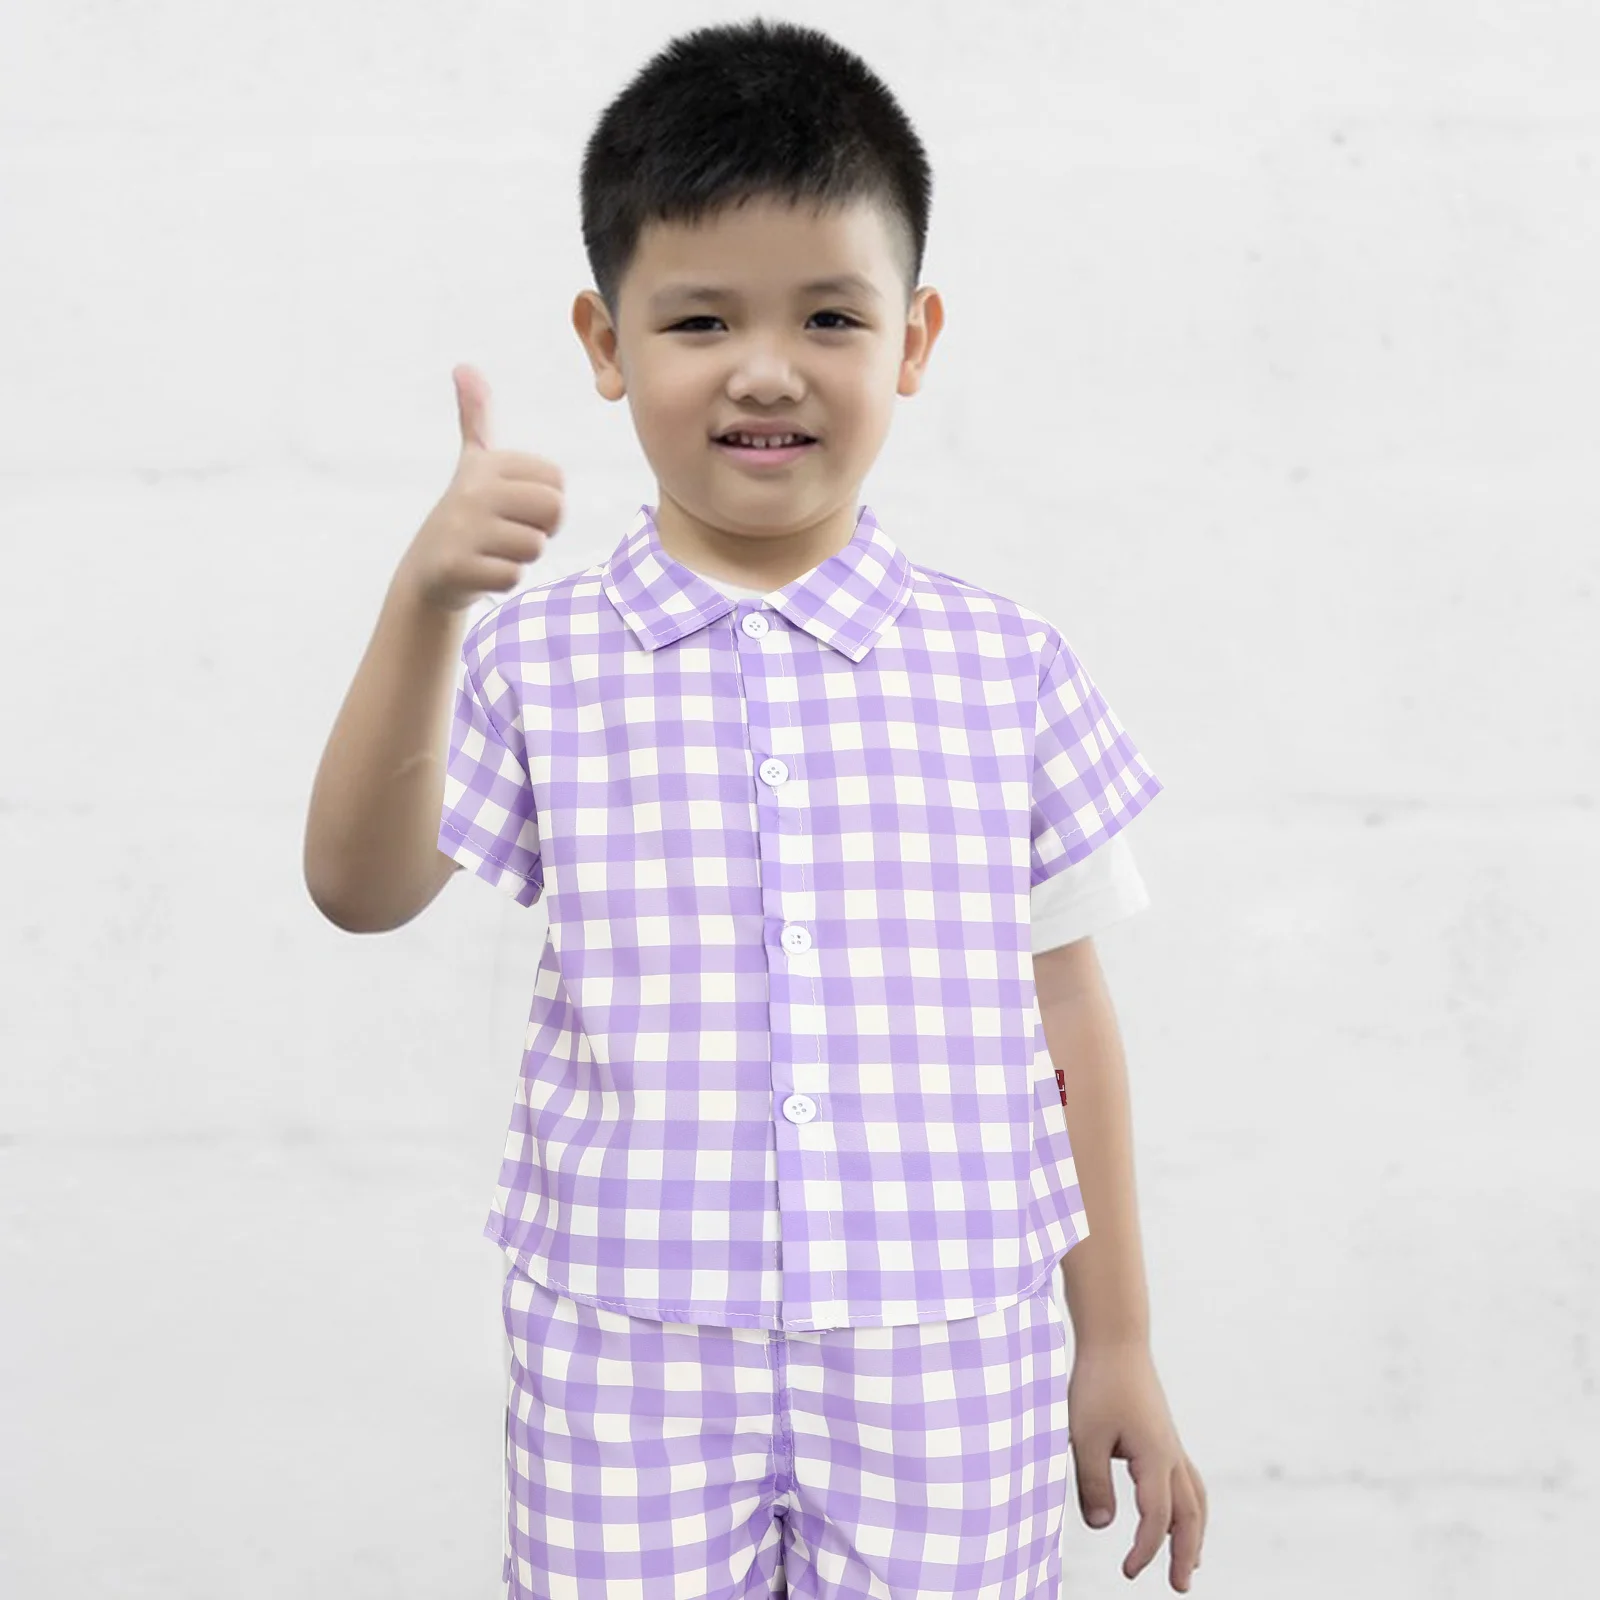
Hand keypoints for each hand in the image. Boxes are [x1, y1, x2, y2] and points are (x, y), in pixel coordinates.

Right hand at [398, 363, 565, 614]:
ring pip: (535, 547)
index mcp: (488, 463)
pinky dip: (502, 580)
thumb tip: (464, 366)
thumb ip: (476, 418)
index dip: (546, 503)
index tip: (516, 507)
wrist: (429, 571)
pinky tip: (479, 571)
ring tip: (491, 550)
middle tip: (510, 532)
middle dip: (541, 530)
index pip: (557, 482)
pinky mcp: (458, 566)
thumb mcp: (472, 463)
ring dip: (520, 557)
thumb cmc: (467, 515)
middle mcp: (473, 490)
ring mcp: (463, 528)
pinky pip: (514, 576)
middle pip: (554, 510)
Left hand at [1068, 1340, 1206, 1590]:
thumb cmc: (1097, 1384)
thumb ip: (1092, 1483)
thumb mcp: (1085, 1435)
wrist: (1116, 1340)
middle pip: (1190, 1514)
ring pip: (1195, 1497)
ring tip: (1190, 1562)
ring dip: (1193, 1532)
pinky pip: (1187, 1480)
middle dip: (1185, 1552)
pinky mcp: (1163, 1435)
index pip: (1156, 1518)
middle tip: (1178, 1587)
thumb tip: (1103, 1527)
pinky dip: (1188, 1505)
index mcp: (1155, 1457)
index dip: (1144, 1550)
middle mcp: (1171, 1454)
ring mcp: (1171, 1444)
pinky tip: (1174, 1512)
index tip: (1127, 1572)